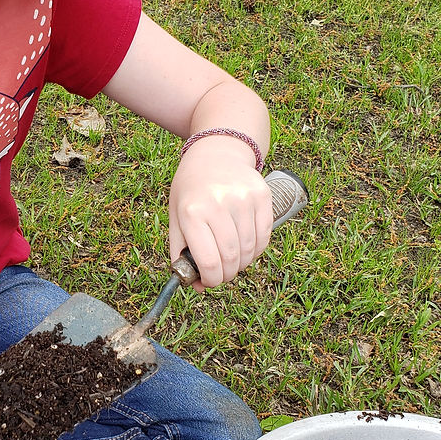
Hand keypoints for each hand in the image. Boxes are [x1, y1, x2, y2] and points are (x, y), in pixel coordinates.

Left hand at [169, 138, 272, 291]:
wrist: (215, 154)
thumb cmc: (191, 190)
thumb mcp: (175, 217)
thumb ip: (182, 252)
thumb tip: (197, 285)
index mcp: (192, 212)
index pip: (209, 261)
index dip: (211, 280)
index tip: (209, 281)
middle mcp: (218, 204)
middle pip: (231, 258)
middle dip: (227, 274)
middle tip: (221, 274)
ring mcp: (243, 198)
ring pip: (250, 250)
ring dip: (242, 263)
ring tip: (232, 260)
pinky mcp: (262, 195)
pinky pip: (264, 236)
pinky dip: (256, 250)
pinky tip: (246, 248)